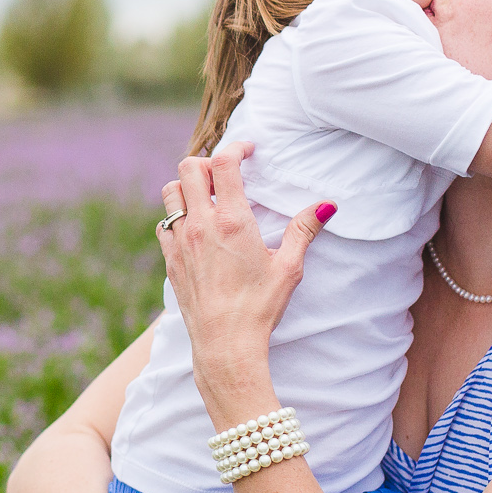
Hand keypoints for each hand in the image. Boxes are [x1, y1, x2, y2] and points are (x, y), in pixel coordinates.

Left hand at [155, 144, 331, 384]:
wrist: (224, 345)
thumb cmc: (259, 308)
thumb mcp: (288, 268)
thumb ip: (304, 231)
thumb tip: (327, 206)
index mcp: (232, 221)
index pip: (224, 163)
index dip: (236, 147)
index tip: (248, 150)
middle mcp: (200, 225)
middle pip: (189, 167)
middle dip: (208, 162)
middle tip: (226, 174)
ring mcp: (180, 242)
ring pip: (170, 192)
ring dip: (187, 186)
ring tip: (207, 196)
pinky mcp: (170, 260)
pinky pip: (164, 224)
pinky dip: (176, 216)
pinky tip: (193, 228)